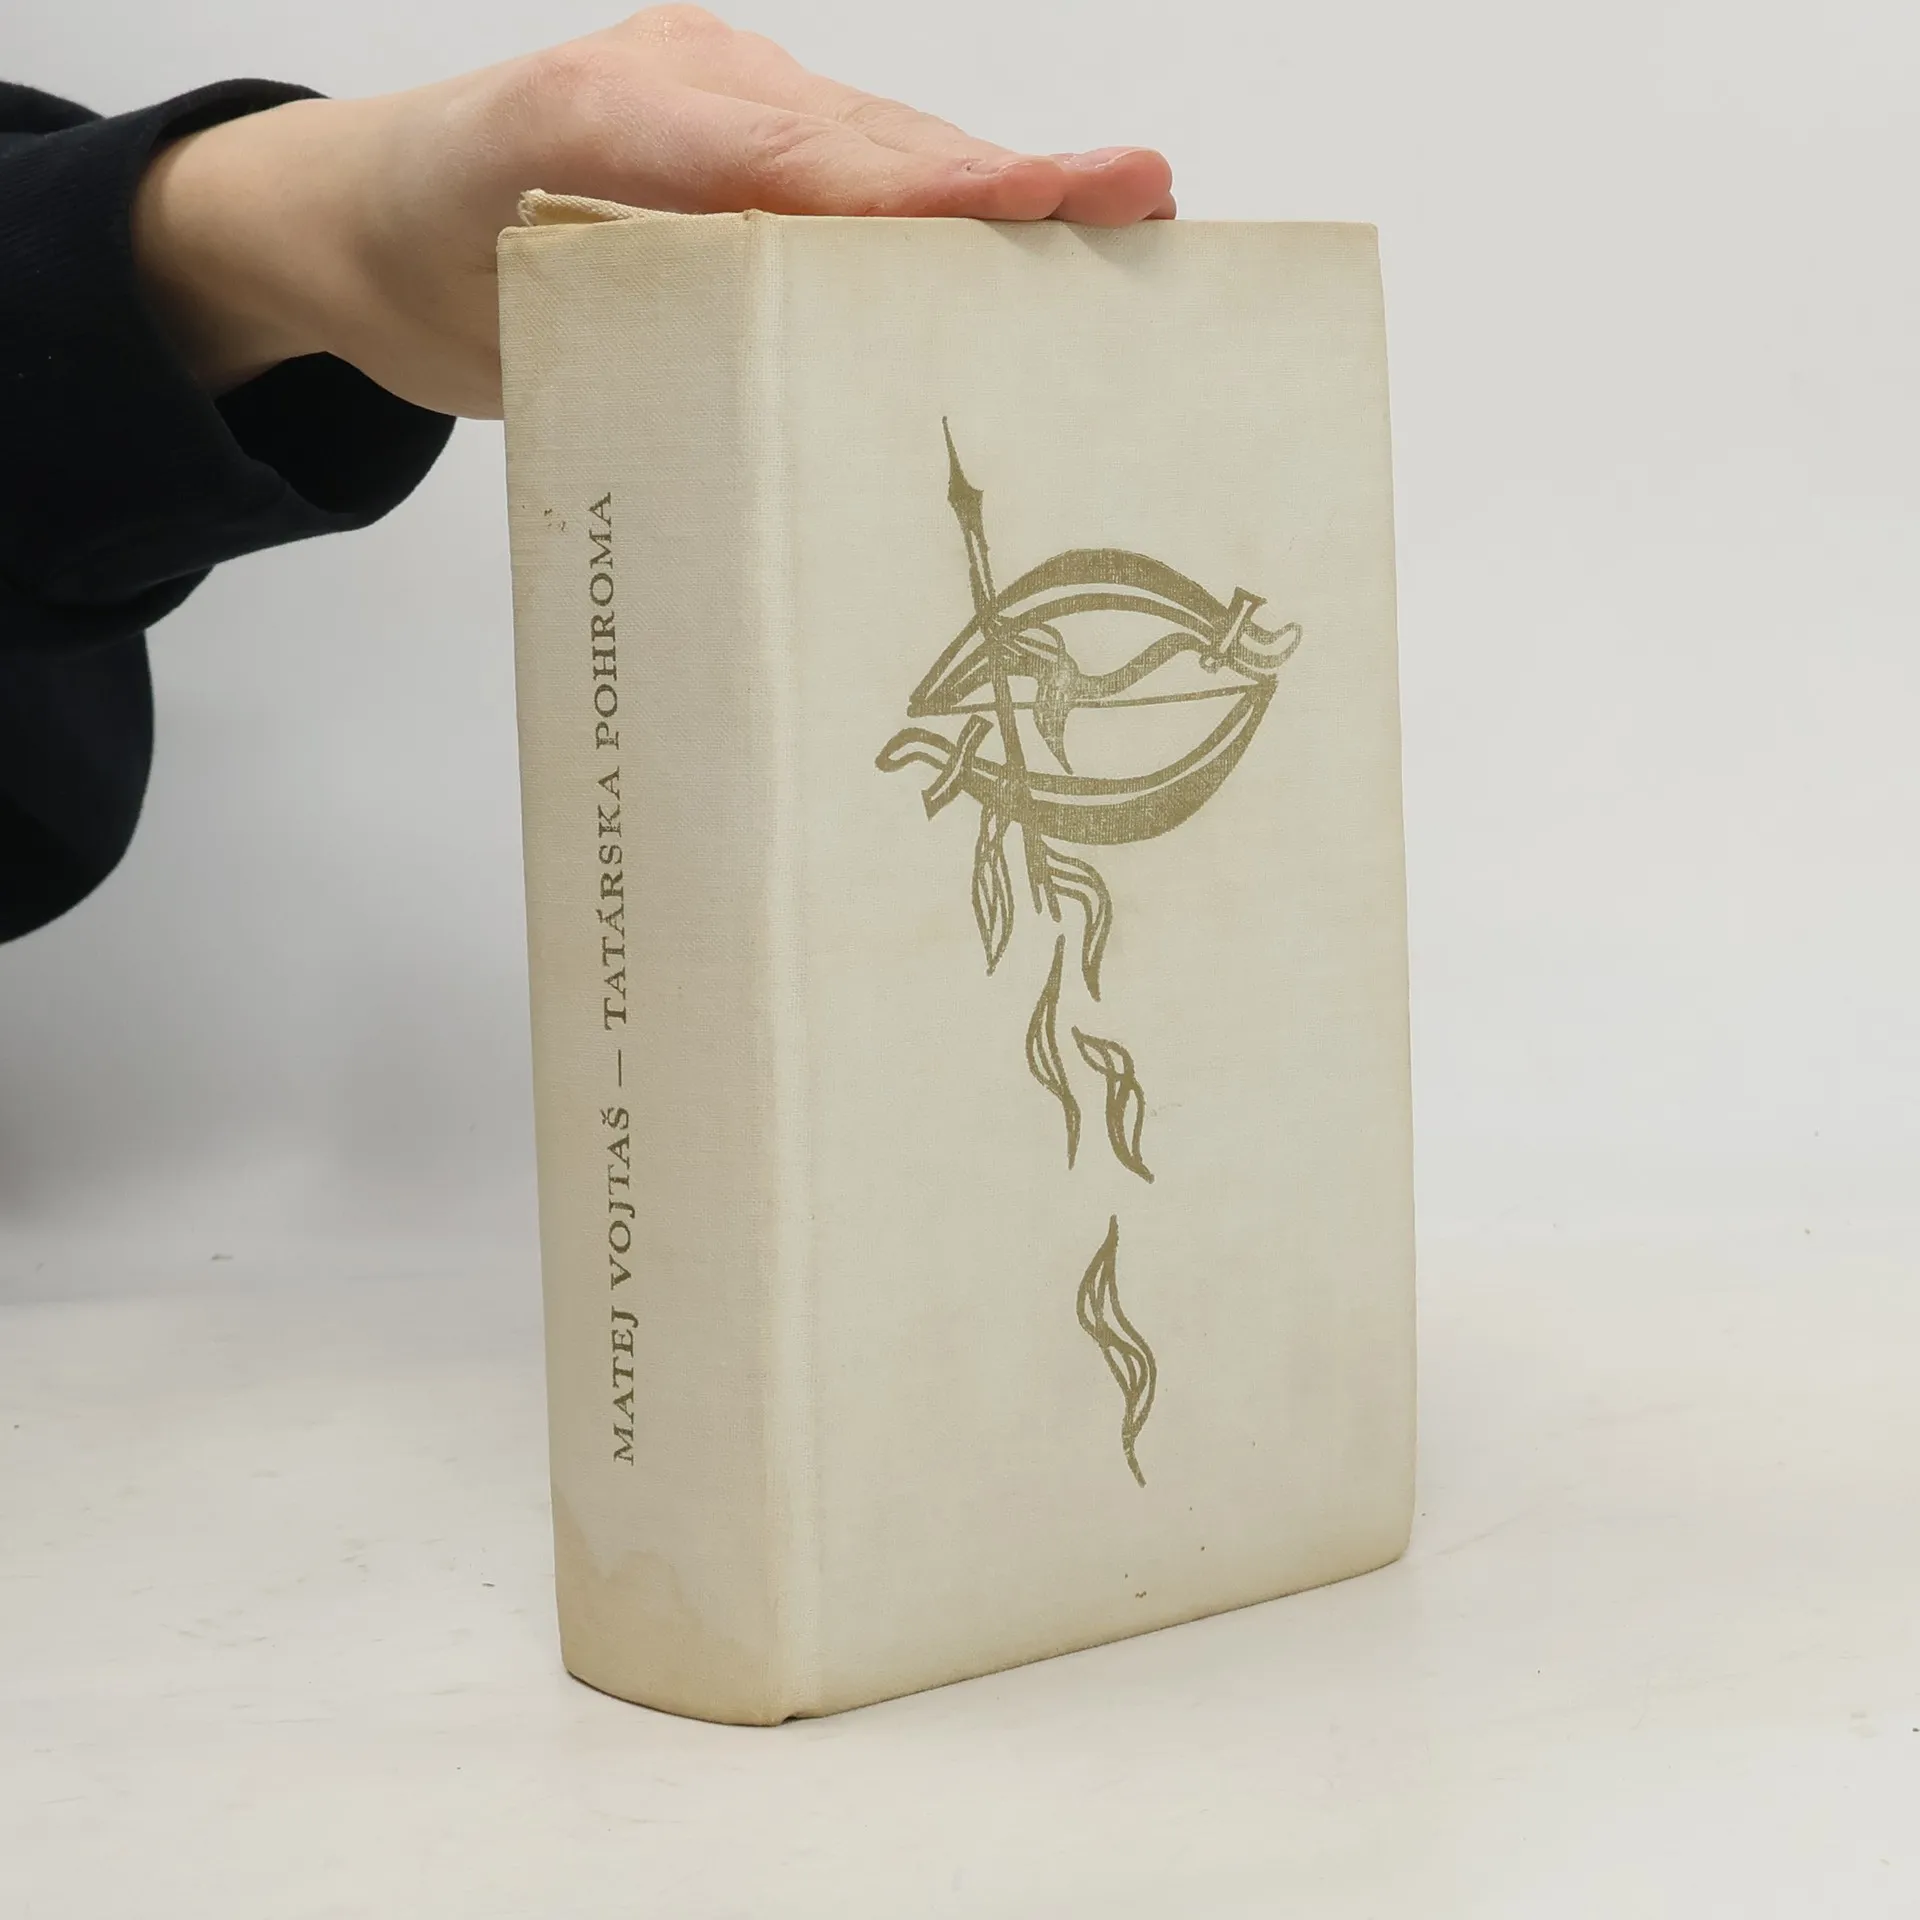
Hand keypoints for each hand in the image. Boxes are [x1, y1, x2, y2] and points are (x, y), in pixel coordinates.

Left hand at [131, 6, 1175, 418]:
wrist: (359, 221)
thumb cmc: (419, 251)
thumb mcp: (501, 300)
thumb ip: (627, 320)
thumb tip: (780, 383)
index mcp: (618, 112)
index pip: (804, 157)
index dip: (929, 186)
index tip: (1038, 200)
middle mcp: (690, 87)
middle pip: (873, 143)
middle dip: (1007, 180)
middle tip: (1138, 202)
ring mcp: (720, 101)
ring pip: (876, 152)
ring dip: (988, 197)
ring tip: (1117, 219)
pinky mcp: (736, 141)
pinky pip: (849, 171)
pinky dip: (929, 209)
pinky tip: (1010, 244)